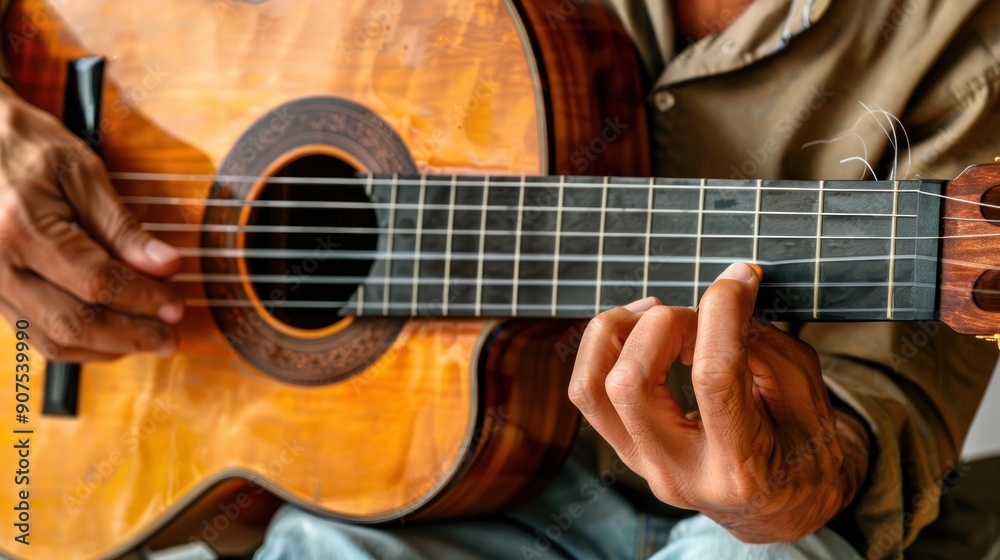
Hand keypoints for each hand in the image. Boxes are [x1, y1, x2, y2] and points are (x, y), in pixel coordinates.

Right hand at [0, 85, 183, 360]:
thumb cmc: (24, 145)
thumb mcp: (80, 171)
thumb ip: (122, 225)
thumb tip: (167, 265)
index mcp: (22, 229)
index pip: (96, 283)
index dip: (143, 299)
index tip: (177, 304)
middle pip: (73, 323)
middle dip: (130, 336)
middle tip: (171, 336)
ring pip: (52, 340)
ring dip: (107, 348)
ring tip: (149, 339)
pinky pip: (35, 334)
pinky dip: (79, 344)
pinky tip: (113, 335)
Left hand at [569, 263, 869, 541]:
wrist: (779, 506)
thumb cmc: (801, 448)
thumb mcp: (805, 397)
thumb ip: (765, 345)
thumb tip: (724, 294)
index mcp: (740, 468)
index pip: (713, 377)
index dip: (722, 314)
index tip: (739, 280)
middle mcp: (680, 474)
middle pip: (630, 384)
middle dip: (663, 326)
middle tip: (700, 317)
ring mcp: (643, 466)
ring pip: (592, 388)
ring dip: (618, 332)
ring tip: (660, 312)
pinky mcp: (625, 450)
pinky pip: (589, 391)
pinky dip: (606, 348)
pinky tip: (642, 329)